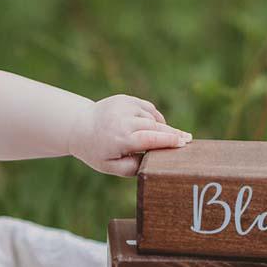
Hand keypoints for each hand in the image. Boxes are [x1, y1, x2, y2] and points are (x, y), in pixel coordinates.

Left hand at [68, 95, 191, 177]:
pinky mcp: (125, 99)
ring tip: (163, 137)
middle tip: (188, 139)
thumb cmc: (96, 151)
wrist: (79, 126)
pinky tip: (153, 126)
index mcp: (119, 139)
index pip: (150, 138)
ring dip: (160, 127)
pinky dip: (153, 117)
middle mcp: (123, 120)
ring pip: (152, 117)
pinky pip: (147, 108)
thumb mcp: (110, 167)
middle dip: (173, 133)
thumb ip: (132, 168)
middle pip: (155, 127)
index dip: (168, 141)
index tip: (184, 143)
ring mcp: (124, 106)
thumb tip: (151, 162)